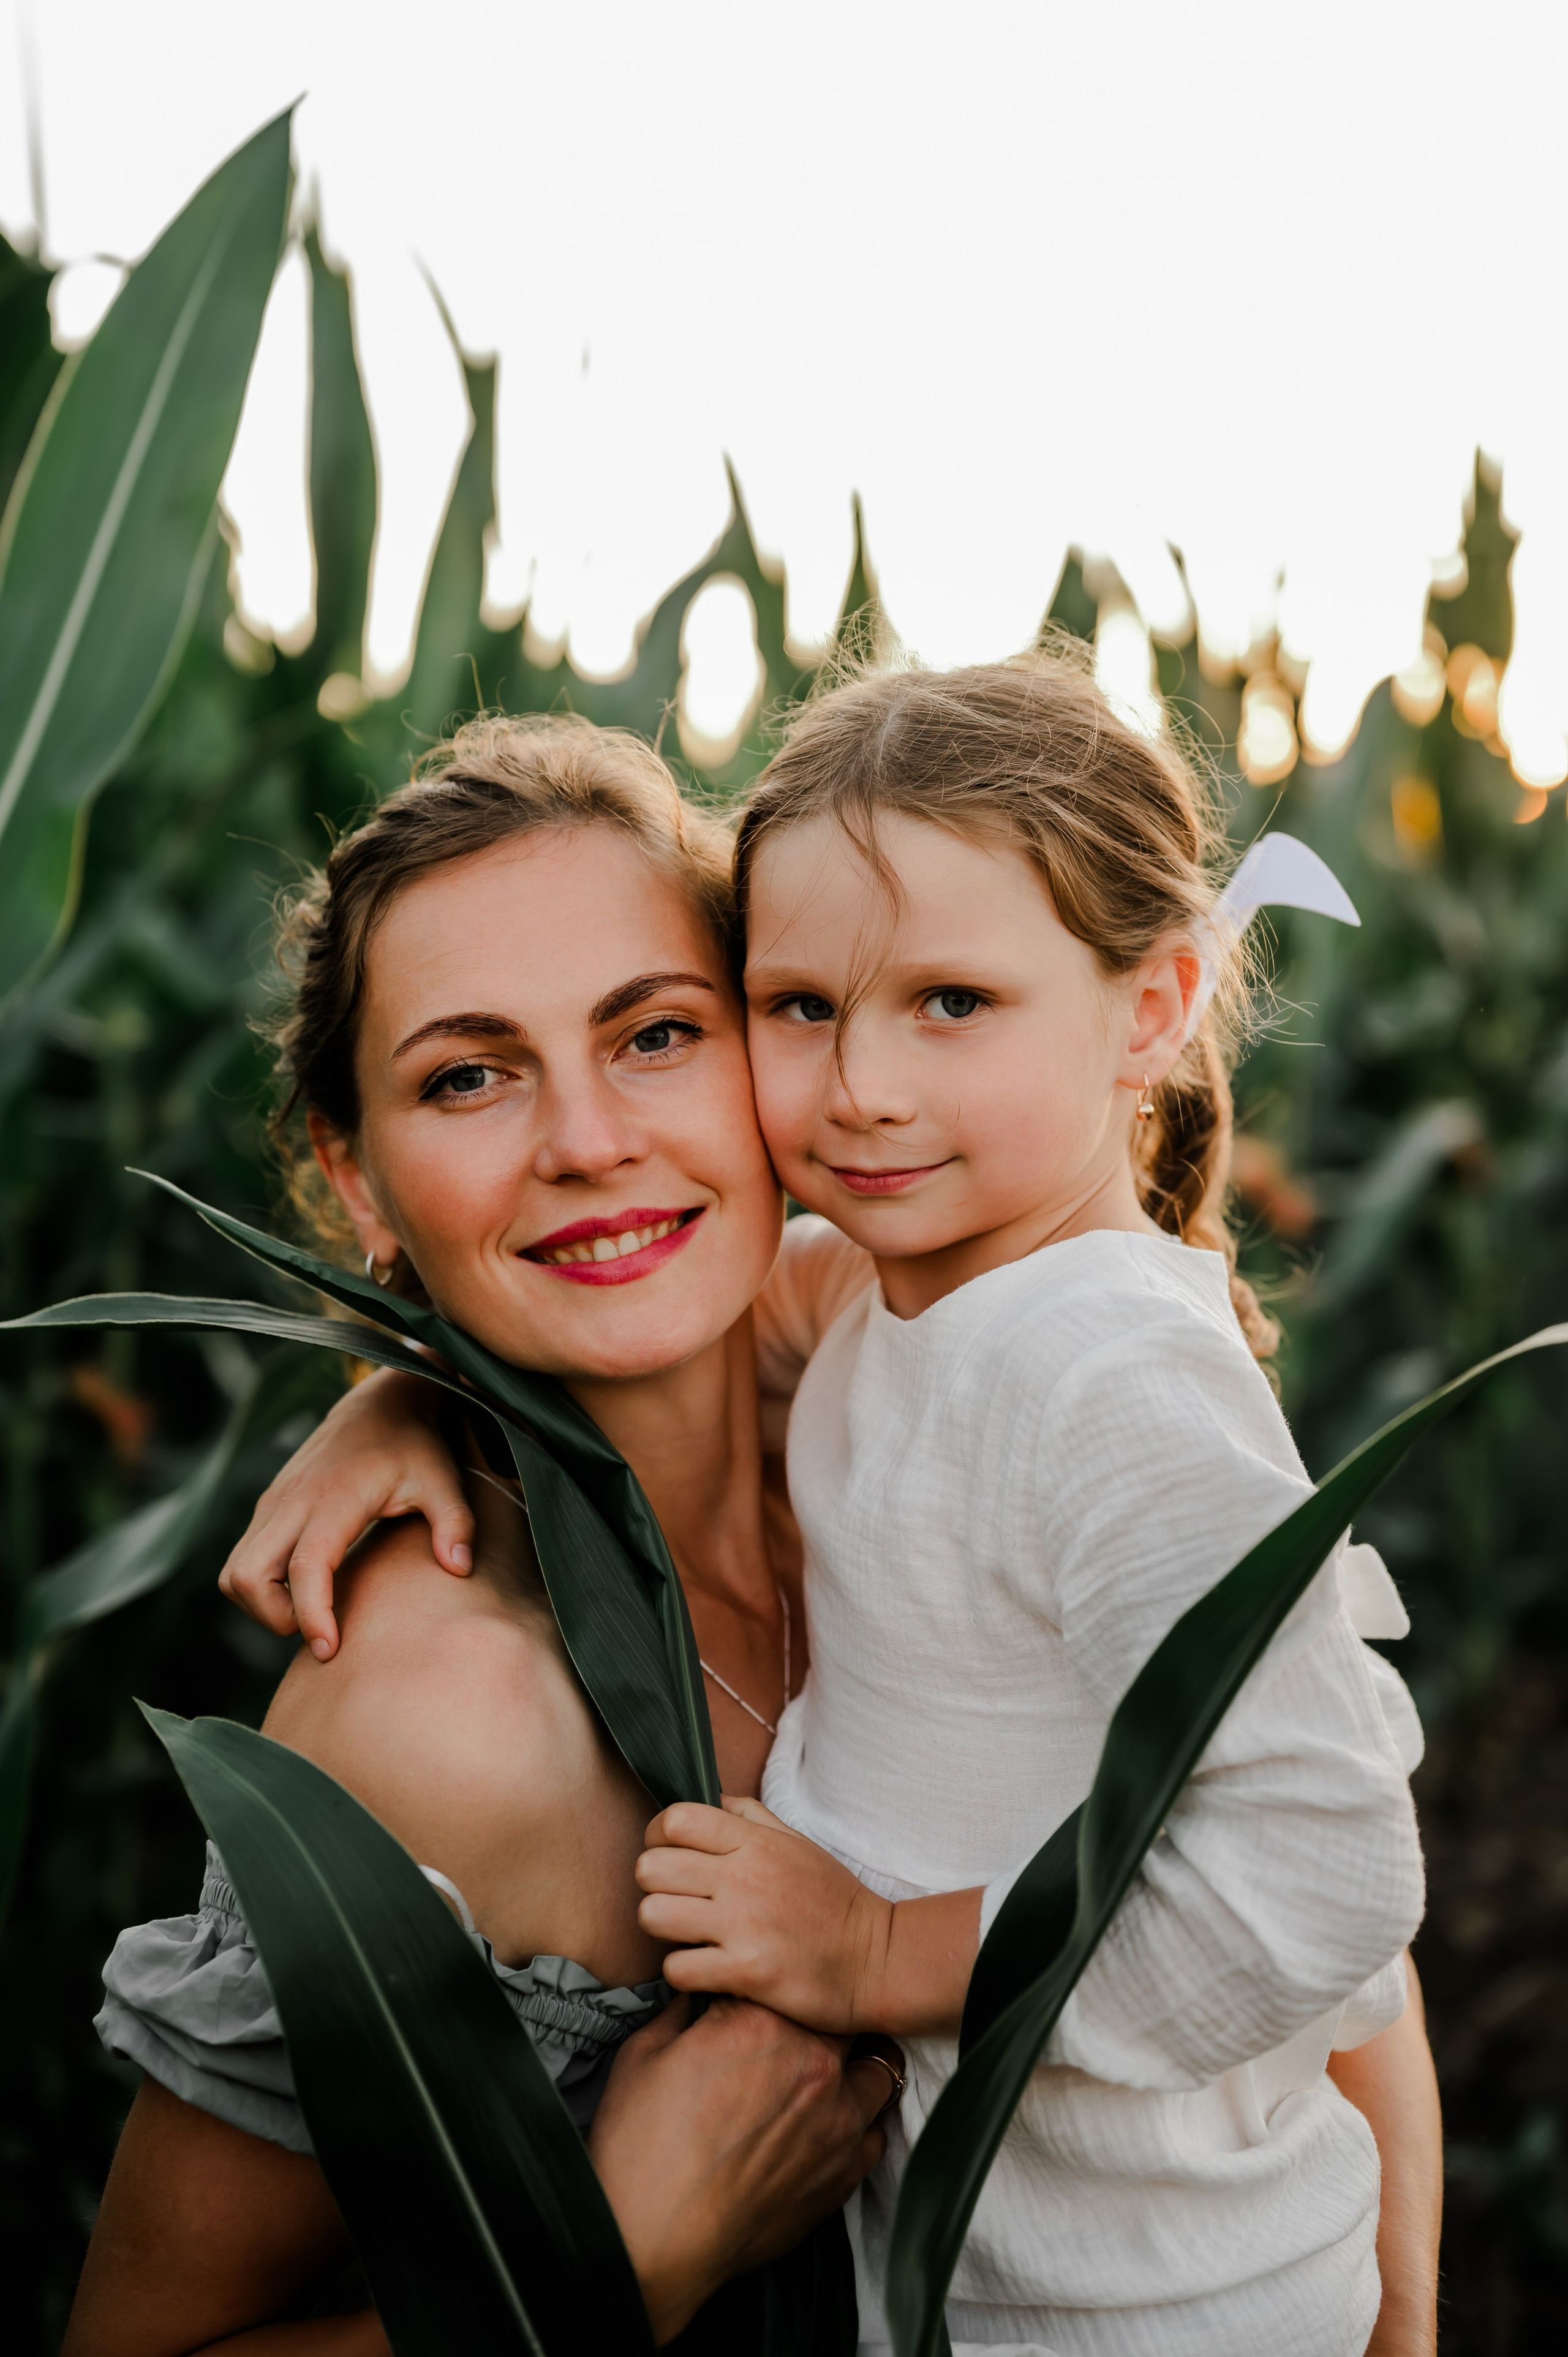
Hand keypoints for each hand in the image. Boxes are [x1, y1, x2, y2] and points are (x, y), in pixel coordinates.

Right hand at [218, 1370, 474, 1659]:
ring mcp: (273, 1503)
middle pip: (246, 1576)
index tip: (329, 1650)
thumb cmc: (413, 1446)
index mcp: (335, 1498)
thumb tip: (459, 1569)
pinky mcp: (268, 1507)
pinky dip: (261, 1586)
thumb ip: (455, 1523)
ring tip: (312, 1610)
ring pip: (235, 1572)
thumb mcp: (443, 1479)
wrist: (379, 1404)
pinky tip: (304, 1589)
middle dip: (273, 1617)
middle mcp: (292, 1501)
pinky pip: (242, 1559)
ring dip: (262, 1605)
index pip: (305, 1566)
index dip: (311, 1614)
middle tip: (320, 1629)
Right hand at [588, 1994, 896, 2343]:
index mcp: (762, 2020)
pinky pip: (875, 2133)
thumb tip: (696, 1996)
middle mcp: (813, 2062)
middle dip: (824, 2014)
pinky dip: (858, 2124)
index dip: (770, 1983)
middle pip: (846, 2014)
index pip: (786, 1977)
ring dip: (857, 2064)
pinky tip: (827, 2129)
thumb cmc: (640, 2147)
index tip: (755, 1997)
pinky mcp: (843, 2174)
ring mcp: (837, 2121)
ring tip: (827, 2075)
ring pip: (881, 2068)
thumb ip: (682, 2012)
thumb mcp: (644, 2053)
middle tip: (799, 2028)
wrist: (652, 2238)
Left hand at [636, 1798, 891, 2032]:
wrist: (876, 1959)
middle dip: (653, 1885)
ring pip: (653, 1916)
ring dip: (661, 1928)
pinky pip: (677, 1968)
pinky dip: (681, 1972)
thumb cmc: (834, 1900)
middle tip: (674, 1898)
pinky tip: (701, 1967)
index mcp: (754, 1842)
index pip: (675, 1819)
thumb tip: (713, 1799)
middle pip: (651, 1867)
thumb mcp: (798, 1843)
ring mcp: (743, 1924)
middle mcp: (743, 1877)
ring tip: (683, 1933)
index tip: (668, 1855)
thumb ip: (752, 1817)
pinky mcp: (747, 1971)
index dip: (657, 1837)